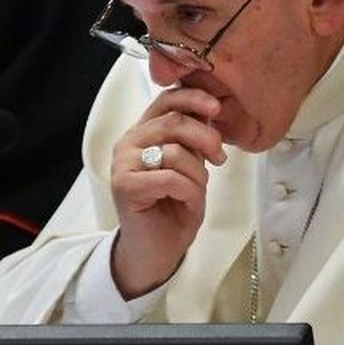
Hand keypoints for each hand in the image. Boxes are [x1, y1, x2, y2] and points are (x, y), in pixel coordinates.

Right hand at [108, 87, 227, 297]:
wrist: (159, 246)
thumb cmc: (176, 205)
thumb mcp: (193, 165)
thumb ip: (194, 139)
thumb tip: (211, 109)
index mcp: (145, 132)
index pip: (166, 100)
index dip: (192, 98)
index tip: (217, 107)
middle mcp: (129, 141)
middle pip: (174, 122)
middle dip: (206, 139)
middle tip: (219, 158)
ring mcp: (123, 163)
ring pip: (176, 152)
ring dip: (198, 174)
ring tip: (196, 188)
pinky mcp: (124, 185)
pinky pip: (171, 178)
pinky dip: (190, 191)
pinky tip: (187, 201)